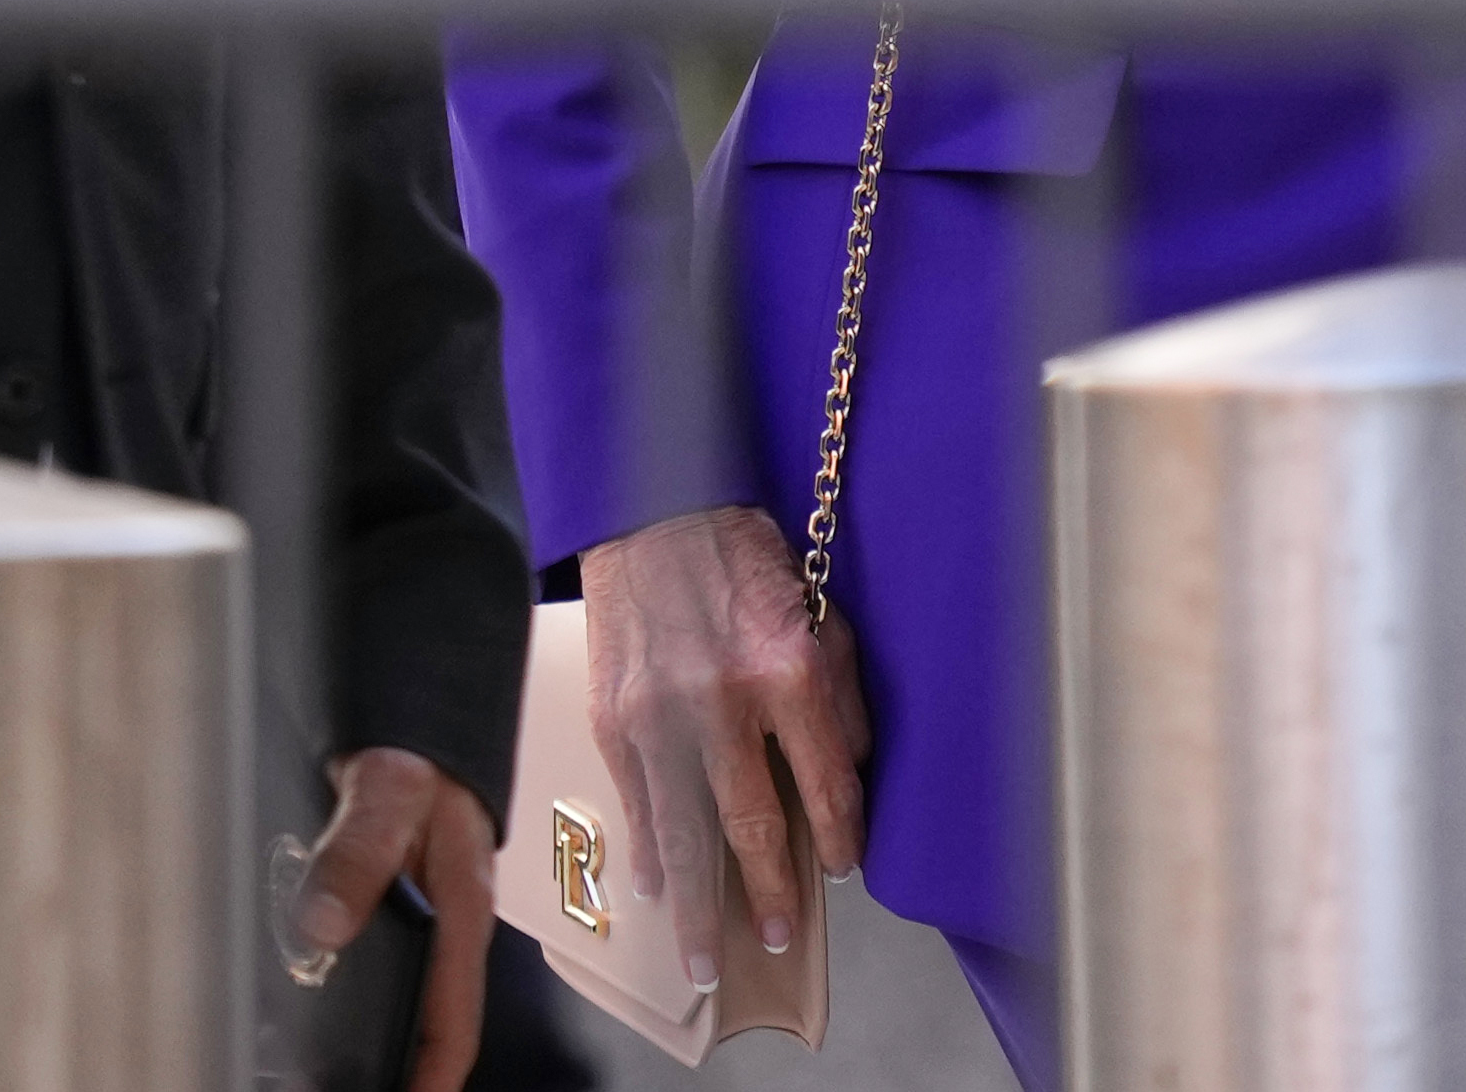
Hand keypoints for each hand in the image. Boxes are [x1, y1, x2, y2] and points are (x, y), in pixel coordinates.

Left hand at [283, 748, 492, 1091]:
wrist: (425, 731)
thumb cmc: (421, 756)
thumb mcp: (388, 796)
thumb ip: (356, 856)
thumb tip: (324, 926)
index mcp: (464, 911)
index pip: (456, 1019)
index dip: (435, 1077)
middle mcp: (455, 928)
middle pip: (438, 1026)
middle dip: (408, 1074)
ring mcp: (435, 924)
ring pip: (420, 1006)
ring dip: (391, 1048)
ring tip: (340, 1076)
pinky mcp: (411, 914)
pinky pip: (399, 979)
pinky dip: (376, 1012)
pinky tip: (336, 1023)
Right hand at [577, 505, 871, 988]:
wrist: (653, 506)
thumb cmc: (744, 557)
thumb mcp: (821, 610)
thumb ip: (841, 698)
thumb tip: (852, 777)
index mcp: (790, 670)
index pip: (828, 784)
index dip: (840, 837)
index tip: (843, 870)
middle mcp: (726, 701)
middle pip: (753, 827)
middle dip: (769, 895)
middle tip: (779, 942)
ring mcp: (662, 715)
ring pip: (683, 833)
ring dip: (698, 906)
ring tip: (708, 959)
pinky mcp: (613, 716)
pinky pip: (635, 801)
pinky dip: (647, 849)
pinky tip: (656, 886)